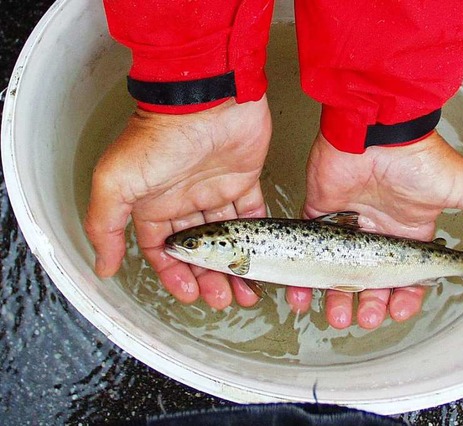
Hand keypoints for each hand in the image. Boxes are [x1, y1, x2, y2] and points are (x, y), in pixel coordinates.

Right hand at [84, 96, 270, 308]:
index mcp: (154, 204)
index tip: (189, 294)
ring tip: (247, 291)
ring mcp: (215, 190)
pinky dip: (257, 237)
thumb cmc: (159, 136)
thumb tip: (101, 266)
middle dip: (210, 277)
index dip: (175, 274)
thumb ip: (105, 226)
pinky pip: (252, 215)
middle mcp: (184, 199)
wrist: (207, 100)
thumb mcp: (117, 183)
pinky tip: (262, 258)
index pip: (163, 250)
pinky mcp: (244, 179)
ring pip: (227, 238)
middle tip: (224, 299)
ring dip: (236, 265)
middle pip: (199, 249)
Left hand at [286, 131, 462, 328]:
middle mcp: (380, 232)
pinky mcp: (320, 217)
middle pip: (373, 282)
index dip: (405, 299)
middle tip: (366, 318)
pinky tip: (305, 297)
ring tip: (338, 315)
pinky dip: (306, 278)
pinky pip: (309, 252)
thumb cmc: (419, 160)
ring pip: (341, 275)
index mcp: (411, 232)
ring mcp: (349, 226)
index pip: (409, 277)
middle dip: (371, 306)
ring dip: (340, 299)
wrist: (375, 132)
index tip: (397, 313)